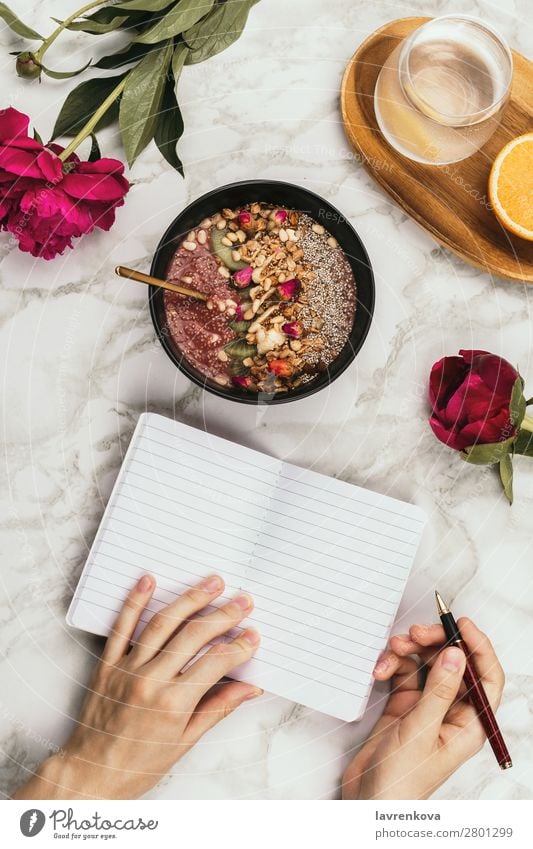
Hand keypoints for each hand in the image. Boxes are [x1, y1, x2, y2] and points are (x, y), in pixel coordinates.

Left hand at [13, 574, 260, 799]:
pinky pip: (121, 626)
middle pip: (194, 635)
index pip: (216, 663)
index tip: (253, 635)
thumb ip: (218, 708)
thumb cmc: (138, 764)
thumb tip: (250, 689)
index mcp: (173, 703)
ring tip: (212, 583)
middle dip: (224, 615)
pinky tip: (149, 581)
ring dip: (190, 599)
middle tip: (243, 601)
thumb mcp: (185, 742)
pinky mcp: (107, 663)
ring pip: (163, 623)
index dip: (239, 647)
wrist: (90, 774)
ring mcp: (126, 668)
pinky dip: (134, 601)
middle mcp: (150, 680)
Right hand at [342, 618, 504, 799]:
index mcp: (470, 724)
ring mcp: (427, 707)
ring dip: (409, 651)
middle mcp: (452, 712)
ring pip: (427, 663)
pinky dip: (392, 665)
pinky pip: (404, 672)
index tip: (461, 624)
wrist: (368, 800)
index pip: (487, 677)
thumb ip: (439, 691)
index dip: (479, 646)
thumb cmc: (401, 781)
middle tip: (416, 634)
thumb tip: (457, 655)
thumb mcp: (421, 732)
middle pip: (454, 663)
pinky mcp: (404, 705)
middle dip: (436, 643)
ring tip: (392, 650)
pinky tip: (380, 670)